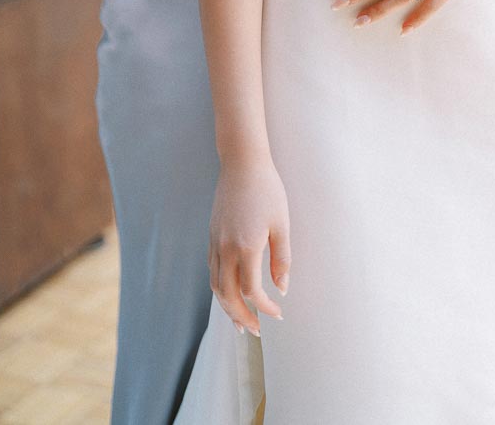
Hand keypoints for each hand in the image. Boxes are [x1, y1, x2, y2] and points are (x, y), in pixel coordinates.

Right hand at [208, 155, 289, 335]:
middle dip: (241, 317)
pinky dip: (219, 288)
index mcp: (246, 247)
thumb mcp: (281, 224)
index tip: (278, 313)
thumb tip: (282, 289)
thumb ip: (281, 259)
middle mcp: (226, 249)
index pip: (252, 291)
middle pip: (228, 296)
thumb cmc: (267, 190)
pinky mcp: (212, 236)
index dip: (265, 307)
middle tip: (255, 331)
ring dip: (226, 307)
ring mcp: (215, 242)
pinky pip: (212, 270)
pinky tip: (229, 293)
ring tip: (239, 321)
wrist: (242, 163)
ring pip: (215, 286)